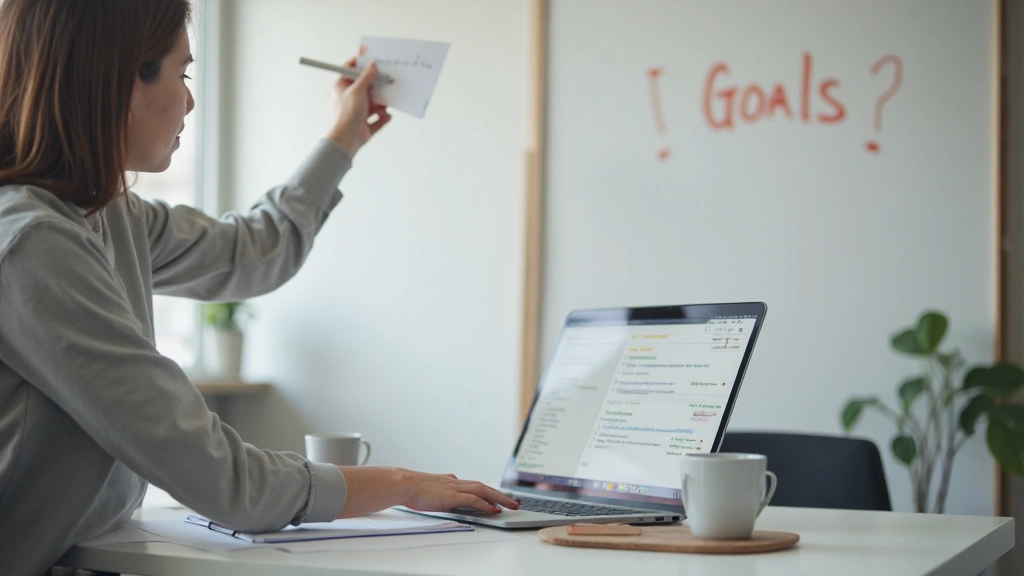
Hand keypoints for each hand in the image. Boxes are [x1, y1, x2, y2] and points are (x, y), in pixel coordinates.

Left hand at [326, 58, 391, 156]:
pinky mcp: (364, 124)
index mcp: (341, 88)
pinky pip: (377, 119)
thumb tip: (372, 66)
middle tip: (385, 83)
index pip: (349, 71)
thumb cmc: (348, 113)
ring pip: (373, 104)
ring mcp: (357, 112)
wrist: (349, 138)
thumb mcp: (358, 90)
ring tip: (383, 107)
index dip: (359, 64)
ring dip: (380, 105)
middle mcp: (349, 99)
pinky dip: (383, 117)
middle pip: (365, 88)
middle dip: (376, 89)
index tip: (370, 59)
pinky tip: (386, 116)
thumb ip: (366, 77)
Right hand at [335, 466, 519, 518]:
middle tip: (514, 502)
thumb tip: (447, 489)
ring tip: (511, 505)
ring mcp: (455, 488)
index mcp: (450, 481)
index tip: (499, 497)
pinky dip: (485, 503)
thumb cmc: (411, 487)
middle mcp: (456, 482)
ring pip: (484, 490)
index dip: (489, 491)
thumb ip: (441, 488)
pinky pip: (474, 499)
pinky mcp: (452, 496)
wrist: (402, 483)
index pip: (475, 485)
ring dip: (499, 498)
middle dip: (501, 494)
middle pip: (484, 486)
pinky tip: (494, 509)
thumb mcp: (430, 488)